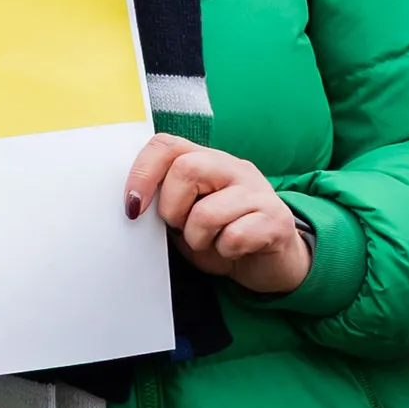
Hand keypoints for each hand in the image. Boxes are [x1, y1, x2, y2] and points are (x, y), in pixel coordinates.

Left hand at [126, 135, 312, 295]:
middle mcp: (234, 168)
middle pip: (186, 169)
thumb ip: (165, 204)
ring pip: (207, 212)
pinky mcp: (276, 219)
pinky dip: (225, 253)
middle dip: (172, 210)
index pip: (166, 145)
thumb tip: (134, 204)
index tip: (132, 207)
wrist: (273, 262)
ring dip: (198, 239)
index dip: (142, 173)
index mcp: (207, 161)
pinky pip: (235, 237)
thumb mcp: (186, 220)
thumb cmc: (223, 238)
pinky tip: (234, 251)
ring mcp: (258, 191)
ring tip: (211, 243)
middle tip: (183, 229)